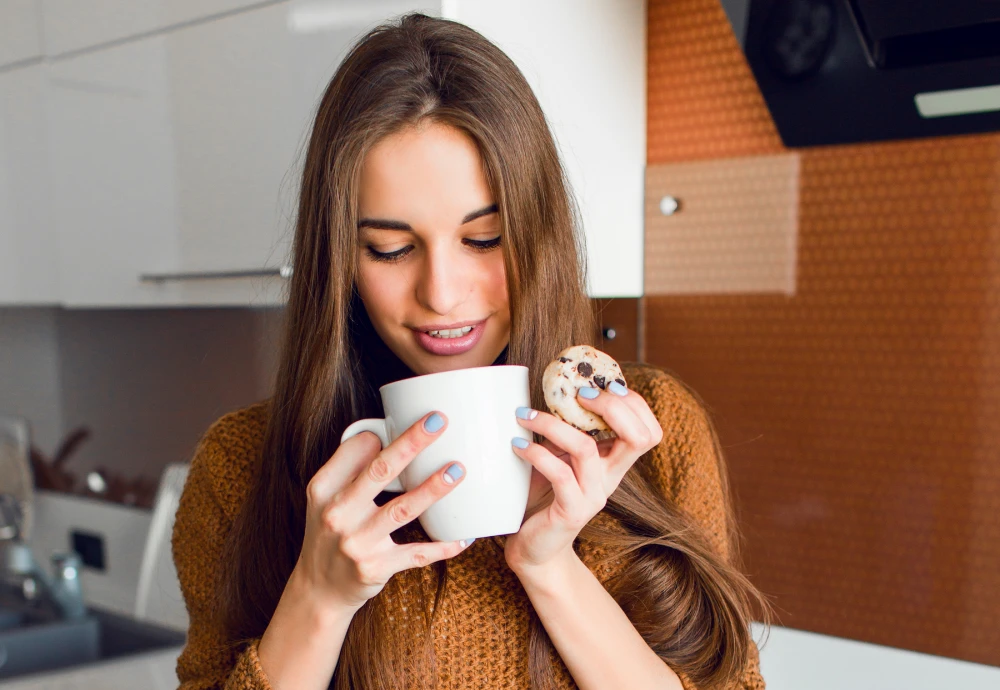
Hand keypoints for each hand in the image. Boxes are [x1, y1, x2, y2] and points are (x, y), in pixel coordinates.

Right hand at [295, 412, 472, 611]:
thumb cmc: (330, 534)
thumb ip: (348, 470)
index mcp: (323, 489)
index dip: (380, 435)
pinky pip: (417, 553)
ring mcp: (357, 542)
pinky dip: (443, 545)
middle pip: (380, 471)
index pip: (353, 451)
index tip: (407, 420)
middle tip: (438, 421)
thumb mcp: (324, 499)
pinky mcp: (377, 567)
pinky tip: (464, 535)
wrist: (319, 590)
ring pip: (402, 509)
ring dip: (433, 488)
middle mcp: (338, 514)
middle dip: (411, 443)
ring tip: (457, 470)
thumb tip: (383, 435)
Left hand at [504, 382, 662, 573]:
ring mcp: (594, 496)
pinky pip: (559, 474)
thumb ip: (566, 432)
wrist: (535, 550)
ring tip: (525, 416)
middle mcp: (611, 478)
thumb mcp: (560, 457)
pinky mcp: (571, 512)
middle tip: (577, 394)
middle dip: (612, 406)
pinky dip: (536, 453)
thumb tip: (551, 390)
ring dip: (553, 424)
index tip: (597, 387)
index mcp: (614, 463)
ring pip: (587, 448)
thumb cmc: (544, 498)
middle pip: (639, 436)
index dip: (632, 403)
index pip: (649, 429)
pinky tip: (517, 445)